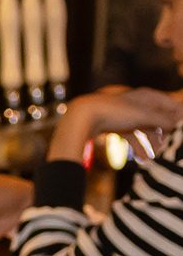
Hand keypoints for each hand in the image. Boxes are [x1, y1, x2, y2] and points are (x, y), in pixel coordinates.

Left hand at [57, 85, 182, 154]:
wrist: (82, 117)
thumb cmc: (114, 112)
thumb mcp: (143, 116)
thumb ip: (164, 119)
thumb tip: (179, 123)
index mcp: (146, 96)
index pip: (170, 105)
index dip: (178, 117)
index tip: (182, 131)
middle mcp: (137, 103)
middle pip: (158, 119)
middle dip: (166, 133)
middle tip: (173, 147)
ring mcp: (126, 114)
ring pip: (145, 129)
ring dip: (153, 143)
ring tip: (159, 157)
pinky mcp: (115, 125)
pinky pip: (132, 136)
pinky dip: (138, 147)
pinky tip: (144, 160)